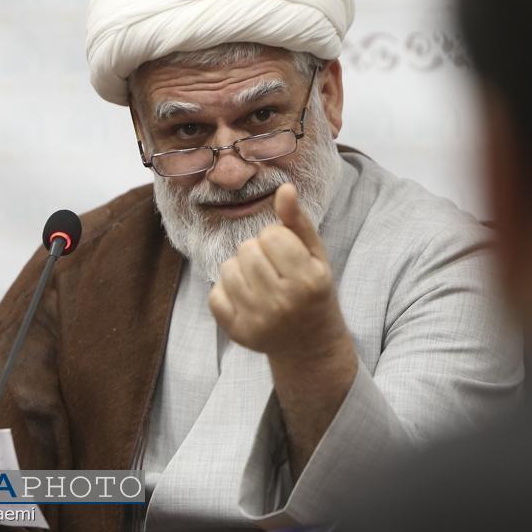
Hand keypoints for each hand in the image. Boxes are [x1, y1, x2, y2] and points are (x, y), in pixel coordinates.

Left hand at [209, 184, 347, 358]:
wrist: (310, 343)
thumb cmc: (314, 290)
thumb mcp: (316, 255)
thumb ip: (299, 222)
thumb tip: (285, 188)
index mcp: (308, 280)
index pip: (271, 235)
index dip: (277, 239)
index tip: (287, 255)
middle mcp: (283, 303)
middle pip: (247, 249)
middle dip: (258, 252)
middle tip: (273, 269)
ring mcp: (258, 321)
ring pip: (228, 268)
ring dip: (240, 269)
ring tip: (259, 281)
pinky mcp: (238, 332)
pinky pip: (215, 294)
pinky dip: (226, 291)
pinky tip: (246, 298)